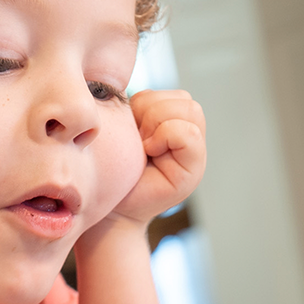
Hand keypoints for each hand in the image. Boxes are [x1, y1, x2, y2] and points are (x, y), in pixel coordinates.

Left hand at [107, 89, 205, 225]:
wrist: (108, 209)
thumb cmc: (111, 170)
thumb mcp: (124, 131)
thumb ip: (139, 111)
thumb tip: (136, 94)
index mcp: (174, 127)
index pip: (175, 95)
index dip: (148, 105)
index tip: (133, 131)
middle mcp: (190, 139)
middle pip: (184, 100)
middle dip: (153, 112)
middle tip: (138, 139)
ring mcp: (195, 155)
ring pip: (189, 110)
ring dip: (159, 123)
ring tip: (144, 147)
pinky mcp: (194, 171)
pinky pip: (188, 133)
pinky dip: (165, 137)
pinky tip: (149, 154)